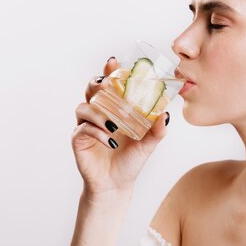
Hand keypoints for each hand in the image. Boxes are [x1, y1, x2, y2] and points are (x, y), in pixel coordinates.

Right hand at [71, 57, 170, 200]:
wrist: (117, 184)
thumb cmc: (131, 160)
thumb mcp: (149, 144)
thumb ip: (157, 129)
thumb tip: (166, 114)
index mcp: (114, 108)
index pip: (109, 84)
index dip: (109, 70)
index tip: (114, 61)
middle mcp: (98, 113)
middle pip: (91, 89)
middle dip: (98, 83)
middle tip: (108, 85)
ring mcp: (86, 125)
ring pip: (84, 107)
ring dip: (99, 112)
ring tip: (114, 124)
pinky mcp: (79, 139)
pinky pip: (83, 129)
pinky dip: (97, 132)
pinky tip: (111, 141)